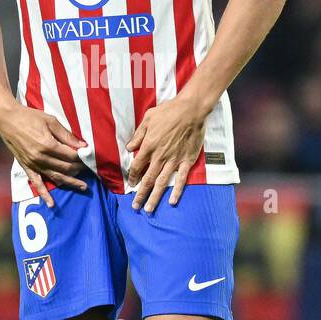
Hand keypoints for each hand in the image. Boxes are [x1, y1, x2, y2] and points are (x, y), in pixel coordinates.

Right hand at [0, 104, 88, 207]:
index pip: (70, 155)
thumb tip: (82, 145)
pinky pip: (36, 183)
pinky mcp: (26, 167)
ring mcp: (33, 164)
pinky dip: (44, 194)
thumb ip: (66, 135)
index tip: (89, 156)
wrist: (7, 120)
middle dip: (79, 169)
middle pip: (65, 167)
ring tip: (83, 187)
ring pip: (55, 177)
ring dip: (70, 182)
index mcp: (47, 144)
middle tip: (89, 169)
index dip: (81, 157)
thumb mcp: (51, 121)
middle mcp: (40, 157)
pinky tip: (51, 204)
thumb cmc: (29, 117)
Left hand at [125, 95, 206, 211]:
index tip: (131, 184)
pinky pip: (181, 179)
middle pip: (147, 179)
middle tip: (135, 206)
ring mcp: (174, 160)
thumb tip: (129, 148)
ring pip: (161, 182)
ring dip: (154, 197)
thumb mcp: (148, 119)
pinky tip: (172, 201)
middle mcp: (160, 156)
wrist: (191, 110)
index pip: (137, 166)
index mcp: (149, 146)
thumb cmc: (168, 111)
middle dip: (140, 194)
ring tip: (149, 209)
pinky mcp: (187, 160)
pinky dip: (176, 191)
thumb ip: (138, 135)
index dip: (133, 176)